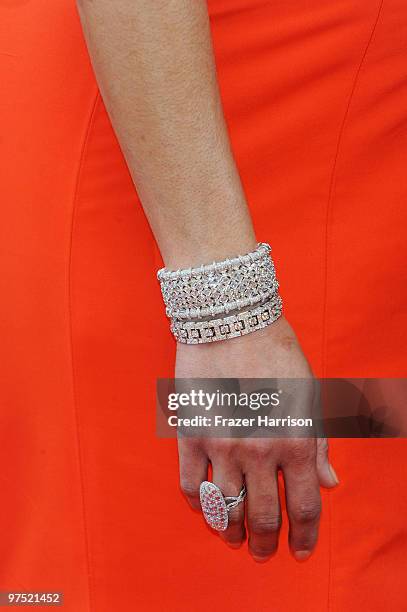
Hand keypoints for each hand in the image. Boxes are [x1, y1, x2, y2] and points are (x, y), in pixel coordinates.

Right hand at [175, 316, 338, 561]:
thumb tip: (330, 483)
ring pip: (225, 508)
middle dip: (266, 543)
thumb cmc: (277, 355)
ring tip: (235, 538)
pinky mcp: (191, 434)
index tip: (301, 550)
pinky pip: (190, 485)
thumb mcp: (310, 397)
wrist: (232, 322)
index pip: (303, 506)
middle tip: (265, 552)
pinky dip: (200, 504)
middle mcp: (259, 450)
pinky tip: (207, 507)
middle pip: (263, 517)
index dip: (305, 536)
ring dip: (232, 532)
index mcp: (295, 441)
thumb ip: (319, 444)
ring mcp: (221, 445)